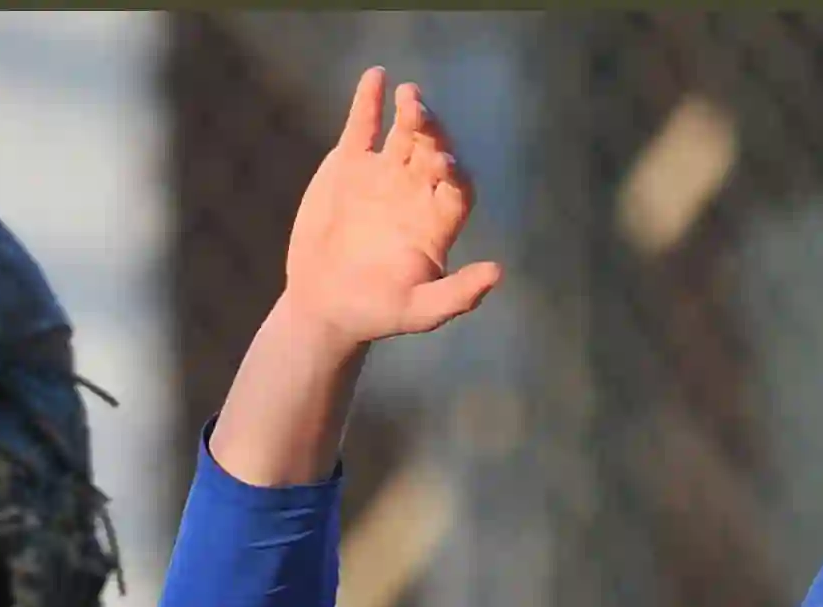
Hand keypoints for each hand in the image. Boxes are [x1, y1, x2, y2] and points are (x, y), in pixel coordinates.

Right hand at [278, 68, 502, 350]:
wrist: (324, 305)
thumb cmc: (376, 313)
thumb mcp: (420, 312)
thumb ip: (458, 295)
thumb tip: (498, 273)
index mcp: (437, 222)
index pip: (458, 186)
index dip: (455, 172)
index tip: (443, 163)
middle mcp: (416, 192)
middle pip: (434, 152)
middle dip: (433, 133)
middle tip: (422, 116)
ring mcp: (385, 175)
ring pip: (405, 134)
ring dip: (411, 112)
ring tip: (408, 94)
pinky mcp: (351, 165)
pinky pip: (364, 127)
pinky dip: (369, 102)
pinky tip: (375, 77)